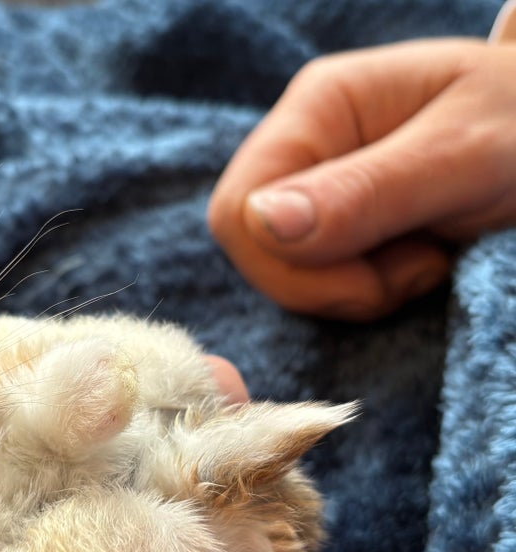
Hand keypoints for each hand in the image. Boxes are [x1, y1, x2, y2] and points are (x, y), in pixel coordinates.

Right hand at [208, 39, 515, 319]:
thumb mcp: (465, 155)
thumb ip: (367, 191)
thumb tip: (262, 224)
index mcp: (320, 107)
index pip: (237, 210)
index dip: (287, 266)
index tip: (371, 283)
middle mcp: (303, 146)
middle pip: (252, 248)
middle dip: (326, 285)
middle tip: (413, 271)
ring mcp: (315, 186)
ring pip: (283, 273)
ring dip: (353, 291)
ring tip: (425, 261)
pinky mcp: (334, 223)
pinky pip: (314, 281)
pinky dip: (364, 293)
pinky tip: (416, 264)